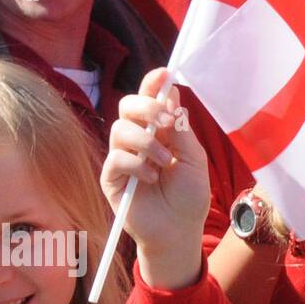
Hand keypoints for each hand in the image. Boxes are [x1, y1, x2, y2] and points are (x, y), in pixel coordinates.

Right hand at [101, 69, 208, 290]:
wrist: (179, 230)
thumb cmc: (188, 195)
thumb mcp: (194, 158)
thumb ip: (181, 130)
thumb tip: (170, 97)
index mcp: (158, 130)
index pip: (150, 98)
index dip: (153, 83)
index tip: (164, 73)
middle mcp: (137, 139)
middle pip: (127, 105)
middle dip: (145, 108)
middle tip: (165, 123)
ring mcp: (122, 157)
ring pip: (119, 129)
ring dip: (145, 143)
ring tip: (162, 163)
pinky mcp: (111, 178)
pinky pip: (115, 159)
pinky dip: (135, 165)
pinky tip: (150, 179)